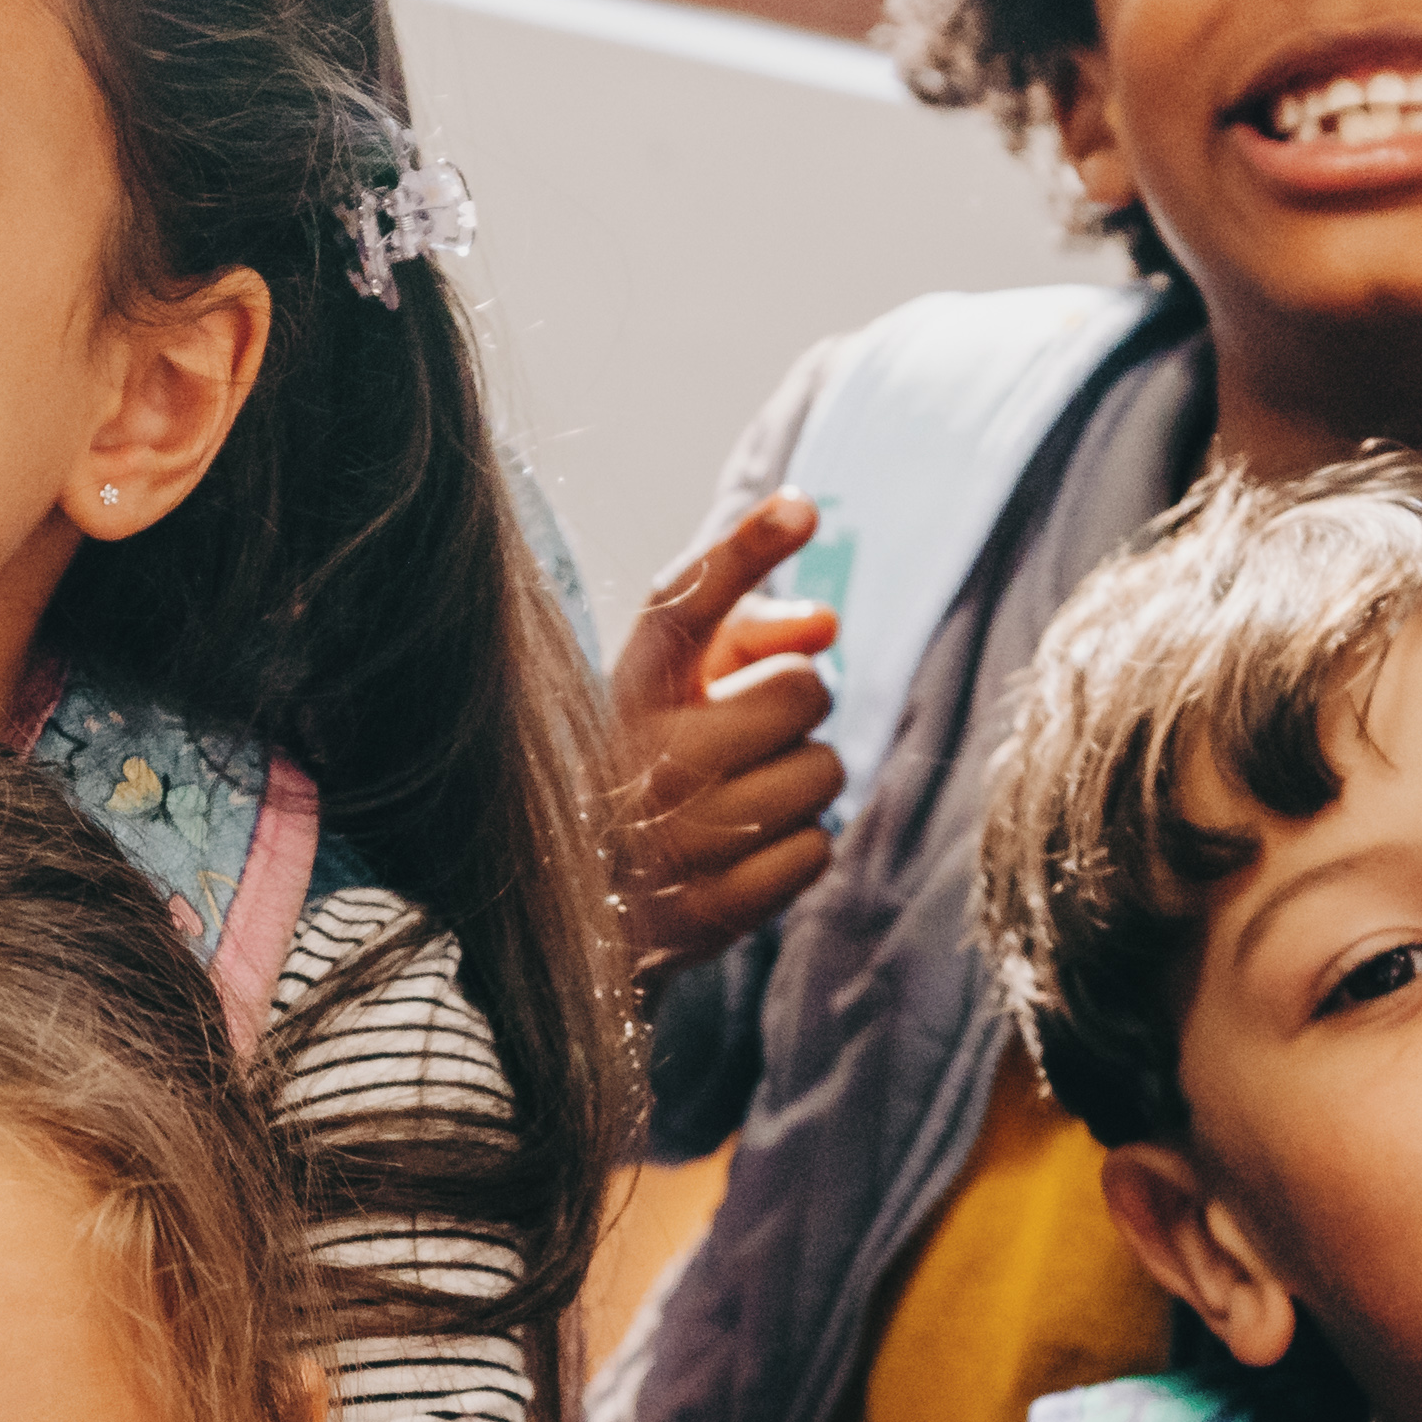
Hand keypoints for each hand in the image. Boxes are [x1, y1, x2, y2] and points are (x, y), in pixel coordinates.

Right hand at [610, 493, 844, 976]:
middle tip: (756, 731)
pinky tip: (748, 852)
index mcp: (631, 685)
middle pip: (802, 690)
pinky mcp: (703, 912)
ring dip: (806, 781)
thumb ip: (756, 629)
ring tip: (748, 795)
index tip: (804, 509)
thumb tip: (824, 623)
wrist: (597, 905)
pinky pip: (816, 850)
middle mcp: (637, 757)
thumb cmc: (667, 761)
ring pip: (823, 774)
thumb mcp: (693, 682)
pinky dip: (799, 850)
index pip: (684, 603)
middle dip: (801, 704)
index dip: (745, 551)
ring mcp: (668, 840)